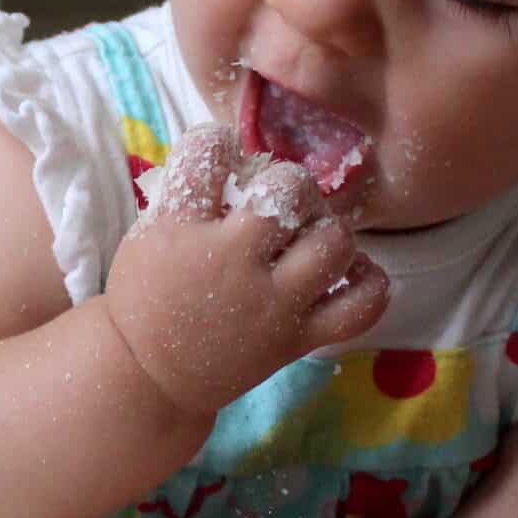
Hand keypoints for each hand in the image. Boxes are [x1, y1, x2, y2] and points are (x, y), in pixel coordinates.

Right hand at [104, 123, 388, 415]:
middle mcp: (230, 261)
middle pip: (288, 191)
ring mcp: (270, 304)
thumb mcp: (149, 235)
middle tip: (281, 201)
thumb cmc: (149, 295)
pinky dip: (369, 285)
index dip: (215, 142)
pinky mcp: (297, 340)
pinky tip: (351, 272)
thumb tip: (243, 160)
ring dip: (329, 228)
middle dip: (290, 183)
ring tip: (312, 236)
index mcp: (179, 228)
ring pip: (333, 242)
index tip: (218, 154)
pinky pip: (359, 309)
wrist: (149, 375)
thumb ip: (191, 195)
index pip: (206, 152)